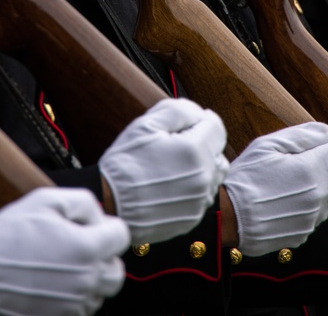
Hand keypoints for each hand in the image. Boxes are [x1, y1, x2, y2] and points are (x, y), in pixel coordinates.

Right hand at [0, 187, 129, 315]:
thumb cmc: (9, 234)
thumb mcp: (46, 200)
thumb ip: (84, 202)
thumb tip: (100, 216)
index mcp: (87, 248)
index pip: (122, 237)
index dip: (107, 227)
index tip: (91, 227)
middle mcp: (86, 280)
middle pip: (116, 272)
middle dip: (103, 258)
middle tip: (79, 248)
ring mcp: (73, 304)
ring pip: (99, 293)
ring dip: (88, 280)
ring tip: (60, 266)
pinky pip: (80, 310)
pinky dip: (72, 298)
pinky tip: (52, 284)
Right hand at [99, 98, 228, 244]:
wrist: (109, 203)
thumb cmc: (125, 162)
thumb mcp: (146, 124)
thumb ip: (178, 110)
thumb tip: (199, 113)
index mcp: (194, 151)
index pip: (216, 127)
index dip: (202, 119)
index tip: (189, 121)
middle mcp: (203, 178)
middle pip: (218, 151)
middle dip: (203, 142)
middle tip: (177, 142)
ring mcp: (199, 201)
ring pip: (214, 175)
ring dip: (202, 164)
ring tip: (175, 163)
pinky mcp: (192, 217)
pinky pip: (204, 195)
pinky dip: (195, 185)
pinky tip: (171, 182)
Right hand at [222, 122, 327, 255]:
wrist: (229, 218)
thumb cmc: (245, 177)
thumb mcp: (267, 145)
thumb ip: (302, 135)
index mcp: (313, 168)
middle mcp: (321, 194)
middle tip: (320, 158)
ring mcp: (314, 216)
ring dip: (324, 184)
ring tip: (297, 180)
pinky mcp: (306, 231)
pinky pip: (318, 214)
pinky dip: (311, 203)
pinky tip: (288, 199)